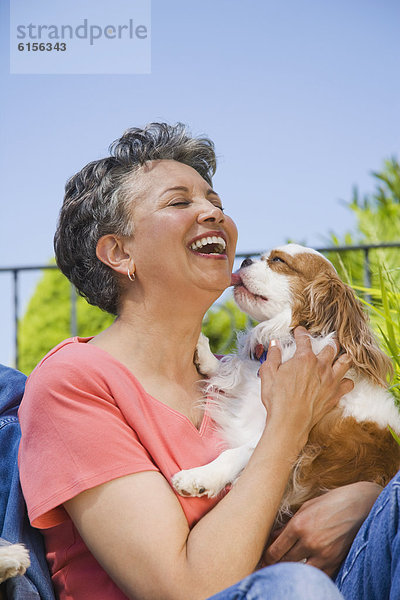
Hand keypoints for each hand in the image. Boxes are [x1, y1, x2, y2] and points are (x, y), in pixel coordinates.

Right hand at [259, 327, 352, 442]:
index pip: (305, 339)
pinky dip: (347, 380)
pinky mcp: (335, 394)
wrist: (290, 421)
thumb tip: (274, 343)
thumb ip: (273, 356)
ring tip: (341, 354)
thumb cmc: (277, 398)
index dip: (301, 333)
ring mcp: (331, 380)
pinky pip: (349, 383)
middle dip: (329, 341)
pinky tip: (342, 379)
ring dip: (343, 356)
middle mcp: (321, 366)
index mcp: (304, 358)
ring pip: (345, 361)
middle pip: (331, 347)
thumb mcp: (268, 373)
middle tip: (327, 340)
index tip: (299, 331)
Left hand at [260, 482, 381, 576]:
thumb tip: (274, 537)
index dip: (266, 559)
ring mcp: (324, 554)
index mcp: (299, 525)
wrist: (360, 505)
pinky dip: (310, 576)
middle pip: (285, 563)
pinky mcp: (336, 562)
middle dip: (274, 566)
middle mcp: (310, 541)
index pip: (275, 551)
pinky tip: (305, 573)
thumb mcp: (306, 507)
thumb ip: (289, 524)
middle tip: (267, 568)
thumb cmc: (331, 502)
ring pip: (300, 572)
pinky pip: (318, 576)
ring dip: (291, 572)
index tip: (262, 561)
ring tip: (284, 571)